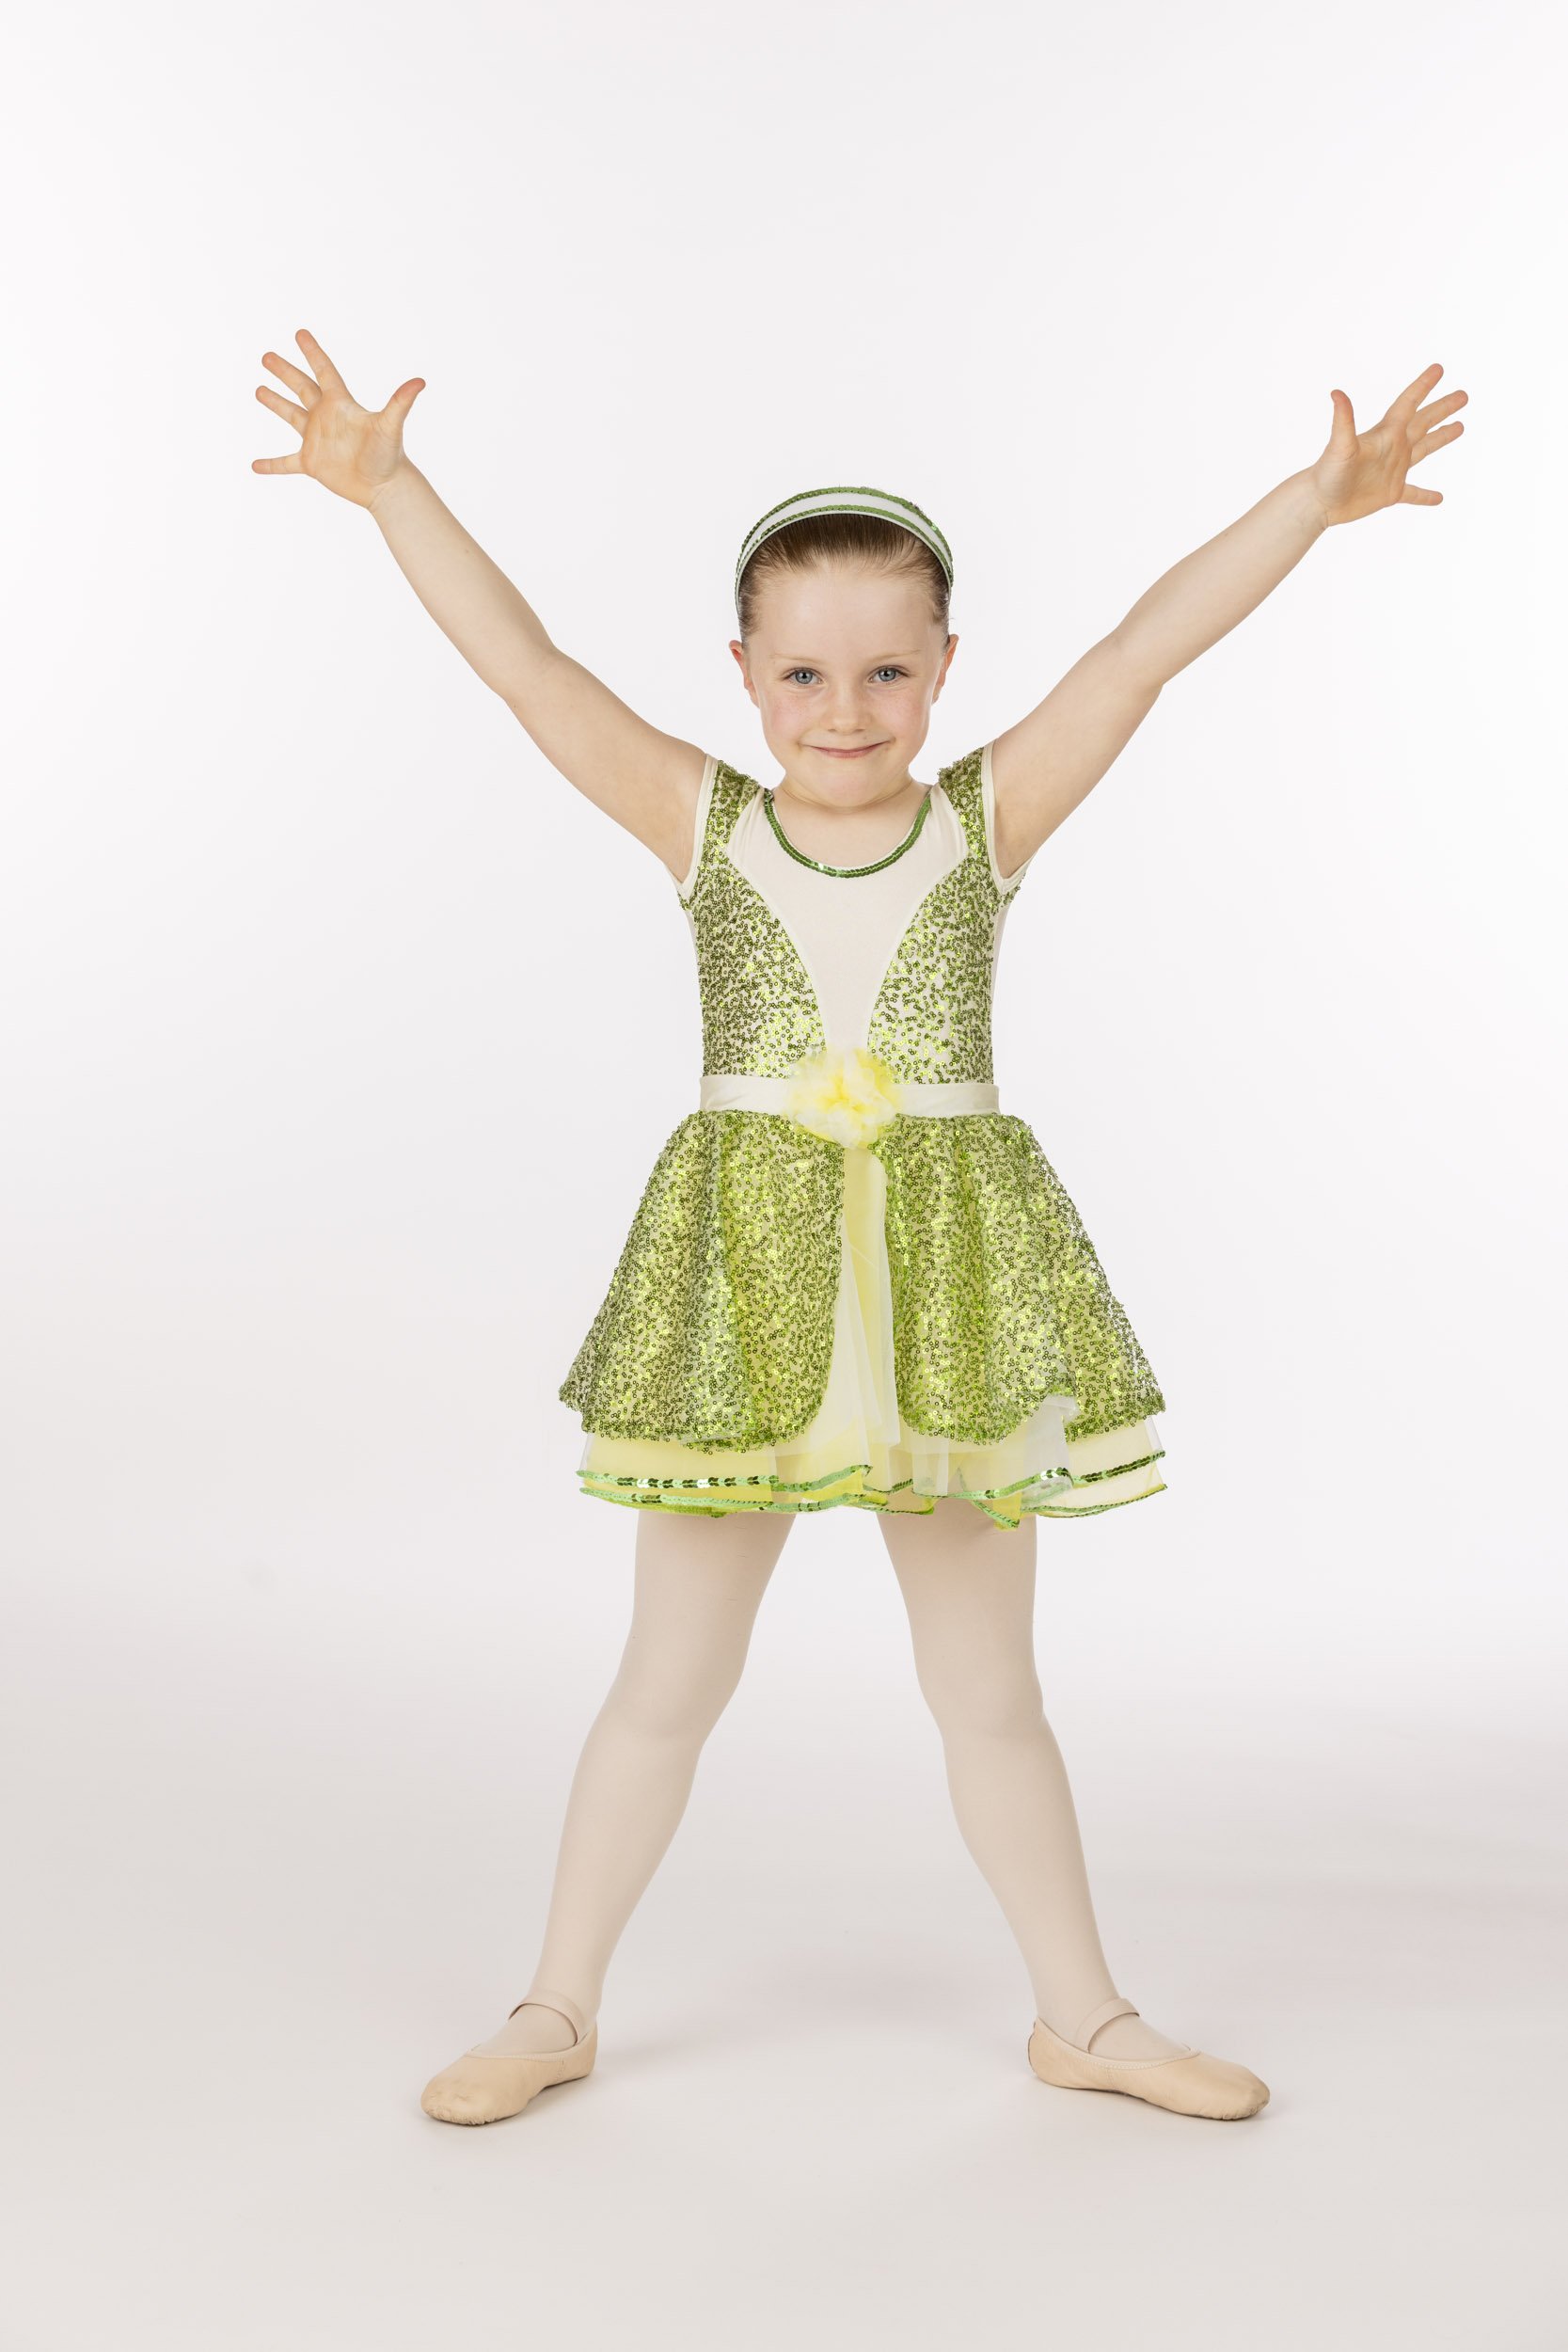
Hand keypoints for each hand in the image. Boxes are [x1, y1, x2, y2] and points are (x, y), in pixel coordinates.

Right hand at [251, 329, 424, 509]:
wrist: (386, 487)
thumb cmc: (389, 455)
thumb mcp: (390, 426)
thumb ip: (399, 403)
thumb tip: (420, 382)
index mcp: (341, 404)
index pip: (324, 371)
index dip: (313, 352)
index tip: (300, 333)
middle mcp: (326, 418)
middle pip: (301, 388)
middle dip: (285, 372)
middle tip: (266, 356)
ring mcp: (317, 440)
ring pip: (291, 417)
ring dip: (275, 403)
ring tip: (259, 390)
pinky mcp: (312, 464)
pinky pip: (286, 463)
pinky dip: (271, 465)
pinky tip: (255, 465)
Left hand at [1307, 362, 1467, 527]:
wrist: (1318, 503)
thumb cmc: (1326, 474)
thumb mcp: (1339, 446)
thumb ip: (1343, 420)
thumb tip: (1337, 393)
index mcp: (1385, 434)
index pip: (1409, 403)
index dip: (1423, 385)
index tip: (1439, 369)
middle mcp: (1393, 448)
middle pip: (1423, 422)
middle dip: (1443, 408)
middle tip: (1464, 395)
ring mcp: (1393, 470)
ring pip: (1424, 450)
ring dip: (1441, 438)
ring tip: (1460, 427)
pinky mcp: (1390, 493)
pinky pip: (1414, 493)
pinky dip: (1426, 495)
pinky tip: (1438, 498)